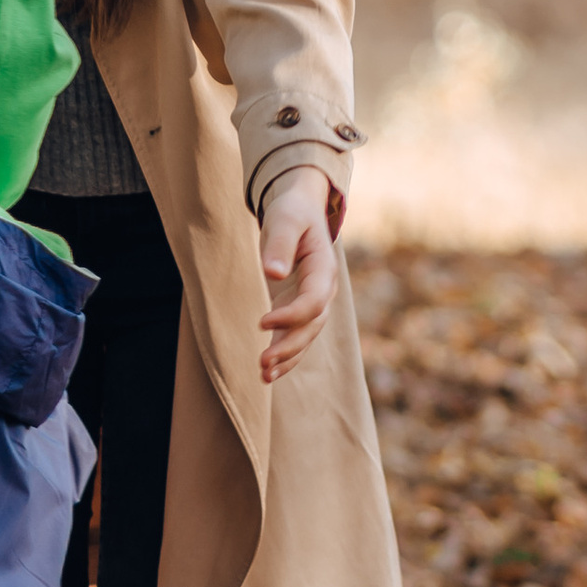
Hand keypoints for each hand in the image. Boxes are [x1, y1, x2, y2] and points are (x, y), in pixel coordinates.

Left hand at [257, 165, 339, 383]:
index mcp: (324, 269)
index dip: (290, 316)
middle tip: (263, 362)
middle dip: (288, 347)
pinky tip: (267, 373)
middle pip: (311, 327)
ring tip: (264, 376)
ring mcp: (313, 302)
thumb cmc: (293, 212)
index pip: (314, 301)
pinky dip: (284, 356)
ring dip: (286, 358)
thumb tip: (273, 272)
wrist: (300, 211)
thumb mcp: (286, 219)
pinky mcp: (298, 308)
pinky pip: (296, 337)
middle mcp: (324, 291)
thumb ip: (280, 243)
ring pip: (305, 338)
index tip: (262, 322)